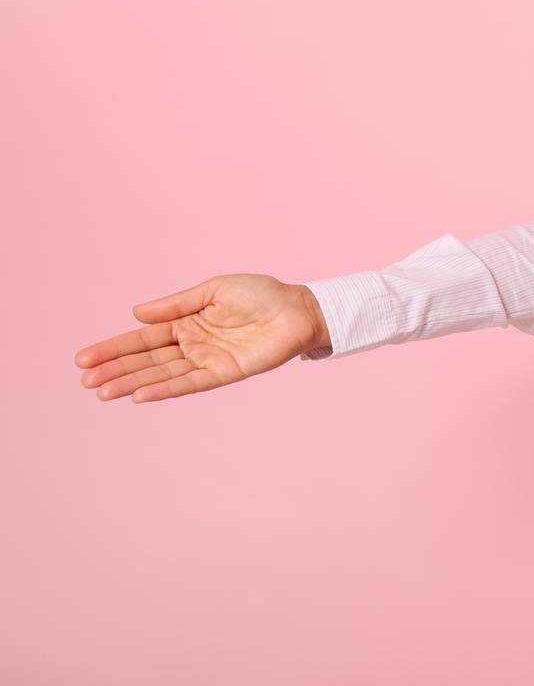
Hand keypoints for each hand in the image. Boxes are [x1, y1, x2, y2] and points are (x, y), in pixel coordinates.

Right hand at [75, 275, 329, 402]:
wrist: (298, 307)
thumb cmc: (260, 294)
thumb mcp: (213, 290)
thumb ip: (176, 305)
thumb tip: (136, 313)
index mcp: (186, 322)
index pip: (142, 338)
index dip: (114, 348)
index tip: (83, 358)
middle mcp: (192, 344)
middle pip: (146, 360)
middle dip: (115, 369)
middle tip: (85, 380)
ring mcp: (207, 360)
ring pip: (162, 374)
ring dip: (132, 383)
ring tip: (102, 391)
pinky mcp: (225, 373)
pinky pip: (190, 383)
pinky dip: (165, 389)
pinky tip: (140, 395)